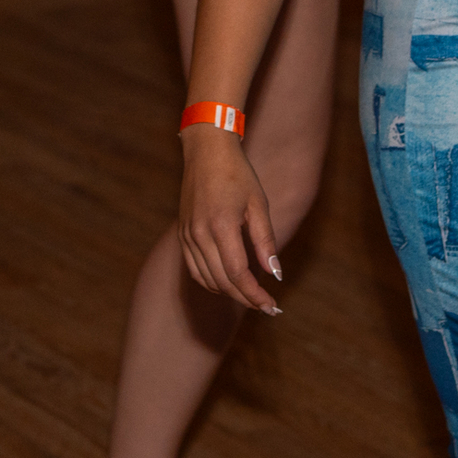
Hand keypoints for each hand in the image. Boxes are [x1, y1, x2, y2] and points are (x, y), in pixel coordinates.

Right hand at [178, 127, 283, 313]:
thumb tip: (275, 274)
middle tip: (267, 307)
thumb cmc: (237, 173)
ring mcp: (187, 235)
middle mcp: (199, 234)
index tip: (272, 305)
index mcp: (221, 226)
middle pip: (222, 281)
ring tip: (251, 297)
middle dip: (246, 298)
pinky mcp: (182, 234)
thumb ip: (265, 241)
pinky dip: (211, 282)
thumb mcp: (259, 204)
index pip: (238, 274)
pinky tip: (228, 283)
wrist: (206, 150)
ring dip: (229, 293)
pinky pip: (195, 269)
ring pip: (206, 279)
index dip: (255, 294)